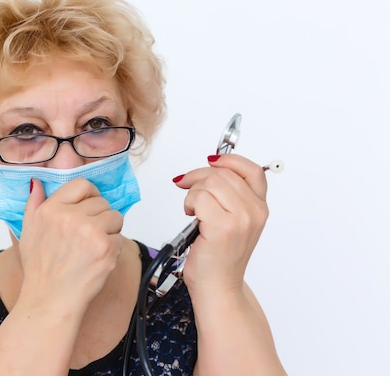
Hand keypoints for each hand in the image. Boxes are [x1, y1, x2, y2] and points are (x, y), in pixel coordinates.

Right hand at [17, 178, 123, 311]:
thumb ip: (33, 204)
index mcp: (50, 209)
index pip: (81, 185)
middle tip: (89, 236)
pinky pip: (120, 237)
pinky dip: (113, 248)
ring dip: (110, 230)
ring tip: (94, 247)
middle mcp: (70, 217)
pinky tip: (97, 260)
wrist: (49, 301)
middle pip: (101, 202)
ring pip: (115, 217)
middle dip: (100, 217)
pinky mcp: (105, 248)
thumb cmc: (39, 270)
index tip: (90, 207)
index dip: (90, 194)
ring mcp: (89, 231)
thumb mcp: (27, 232)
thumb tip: (37, 182)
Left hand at [172, 154, 268, 293]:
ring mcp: (240, 220)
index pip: (252, 170)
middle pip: (223, 174)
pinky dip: (189, 203)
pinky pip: (199, 198)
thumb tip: (210, 167)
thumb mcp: (233, 221)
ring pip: (209, 183)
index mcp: (260, 208)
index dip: (230, 160)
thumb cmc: (219, 256)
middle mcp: (254, 212)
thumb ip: (229, 195)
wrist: (218, 286)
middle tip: (186, 186)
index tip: (212, 161)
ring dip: (193, 192)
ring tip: (192, 208)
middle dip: (199, 176)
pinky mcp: (222, 227)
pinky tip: (191, 215)